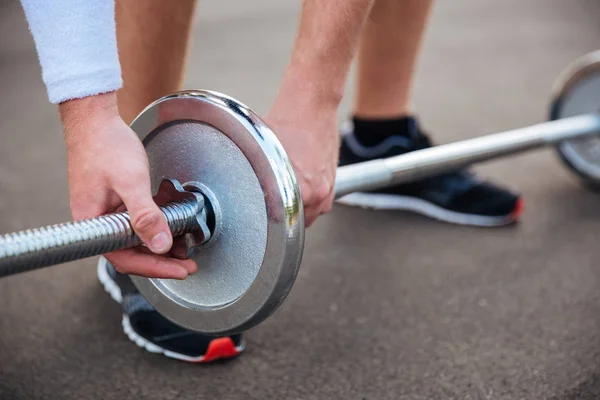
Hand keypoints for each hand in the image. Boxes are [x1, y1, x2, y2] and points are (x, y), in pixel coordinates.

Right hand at [60, 92, 196, 278]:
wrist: (95, 121)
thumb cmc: (106, 146)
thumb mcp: (131, 182)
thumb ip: (146, 215)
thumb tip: (160, 245)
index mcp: (94, 223)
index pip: (125, 259)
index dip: (155, 268)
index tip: (179, 271)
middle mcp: (98, 222)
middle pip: (131, 253)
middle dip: (161, 261)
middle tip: (188, 264)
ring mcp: (106, 213)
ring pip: (135, 240)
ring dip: (159, 245)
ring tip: (184, 250)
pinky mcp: (115, 203)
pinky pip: (135, 224)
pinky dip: (155, 228)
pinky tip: (172, 228)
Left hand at [265, 95, 339, 226]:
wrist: (311, 105)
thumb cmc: (286, 122)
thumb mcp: (262, 150)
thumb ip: (258, 175)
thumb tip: (242, 186)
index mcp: (298, 191)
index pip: (283, 221)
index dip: (271, 218)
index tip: (264, 214)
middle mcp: (317, 193)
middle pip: (300, 221)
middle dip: (288, 215)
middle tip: (275, 206)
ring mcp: (328, 187)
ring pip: (314, 213)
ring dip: (303, 209)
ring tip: (289, 196)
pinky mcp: (334, 178)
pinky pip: (324, 202)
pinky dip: (314, 200)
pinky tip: (303, 188)